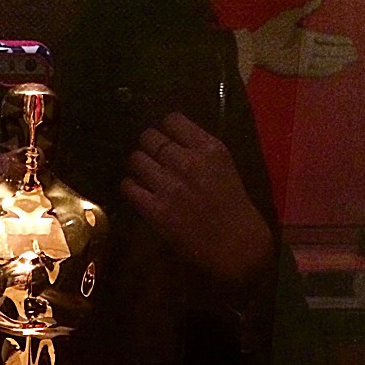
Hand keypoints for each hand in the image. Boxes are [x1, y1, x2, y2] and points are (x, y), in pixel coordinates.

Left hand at [121, 112, 272, 294]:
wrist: (236, 244)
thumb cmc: (232, 205)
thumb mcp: (224, 166)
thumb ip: (199, 149)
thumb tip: (170, 138)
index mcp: (209, 148)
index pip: (172, 120)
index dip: (164, 128)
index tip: (165, 138)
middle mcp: (187, 162)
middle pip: (149, 137)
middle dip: (148, 145)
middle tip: (150, 157)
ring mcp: (169, 186)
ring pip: (135, 159)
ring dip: (137, 165)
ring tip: (144, 174)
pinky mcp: (155, 210)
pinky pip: (129, 186)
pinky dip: (130, 186)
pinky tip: (139, 192)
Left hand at [240, 0, 356, 80]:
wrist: (256, 46)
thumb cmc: (271, 30)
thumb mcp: (291, 16)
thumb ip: (307, 9)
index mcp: (305, 37)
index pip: (326, 39)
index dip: (339, 41)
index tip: (351, 41)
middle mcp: (306, 49)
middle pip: (328, 51)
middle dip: (342, 52)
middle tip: (357, 53)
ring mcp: (302, 60)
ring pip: (324, 61)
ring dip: (337, 60)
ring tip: (351, 61)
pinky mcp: (296, 69)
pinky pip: (314, 71)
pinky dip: (325, 70)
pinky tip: (337, 68)